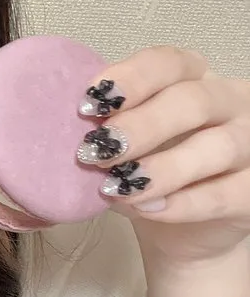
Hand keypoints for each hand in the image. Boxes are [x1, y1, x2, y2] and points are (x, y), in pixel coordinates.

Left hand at [77, 45, 249, 266]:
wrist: (182, 233)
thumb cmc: (150, 173)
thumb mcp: (124, 146)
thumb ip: (106, 130)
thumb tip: (65, 131)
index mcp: (195, 78)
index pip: (168, 63)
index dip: (129, 80)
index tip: (88, 105)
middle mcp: (231, 102)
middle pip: (193, 101)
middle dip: (140, 126)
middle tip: (97, 151)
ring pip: (217, 147)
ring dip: (160, 168)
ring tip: (117, 187)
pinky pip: (225, 194)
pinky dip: (182, 203)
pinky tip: (147, 208)